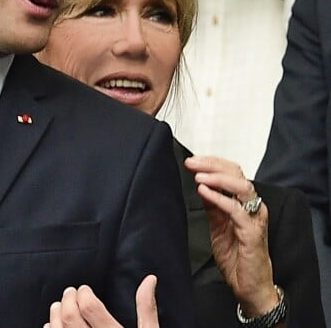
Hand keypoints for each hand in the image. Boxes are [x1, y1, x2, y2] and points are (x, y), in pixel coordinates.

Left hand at [44, 277, 158, 327]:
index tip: (85, 290)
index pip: (89, 307)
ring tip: (60, 306)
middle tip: (71, 292)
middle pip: (70, 317)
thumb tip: (149, 279)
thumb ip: (146, 308)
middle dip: (67, 299)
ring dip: (55, 314)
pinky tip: (53, 327)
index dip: (84, 293)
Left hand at [184, 155, 278, 317]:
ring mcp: (254, 218)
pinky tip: (204, 192)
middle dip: (211, 165)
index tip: (192, 160)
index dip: (212, 163)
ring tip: (198, 176)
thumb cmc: (236, 256)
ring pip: (242, 187)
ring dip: (218, 178)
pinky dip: (220, 198)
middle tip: (192, 163)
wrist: (248, 286)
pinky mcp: (252, 232)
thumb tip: (200, 183)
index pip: (231, 171)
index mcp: (244, 202)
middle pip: (236, 174)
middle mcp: (253, 206)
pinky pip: (237, 210)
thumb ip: (211, 204)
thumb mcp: (217, 224)